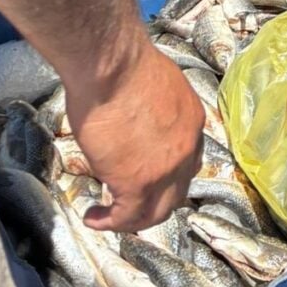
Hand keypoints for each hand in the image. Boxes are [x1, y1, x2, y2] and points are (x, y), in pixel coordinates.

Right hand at [65, 43, 204, 231]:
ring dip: (134, 218)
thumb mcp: (153, 85)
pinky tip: (95, 217)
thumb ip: (151, 106)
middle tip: (129, 204)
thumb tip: (135, 111)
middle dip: (155, 202)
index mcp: (192, 122)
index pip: (187, 160)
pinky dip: (111, 222)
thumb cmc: (122, 64)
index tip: (148, 176)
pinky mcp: (138, 183)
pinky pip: (128, 216)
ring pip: (157, 211)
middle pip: (177, 191)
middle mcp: (187, 149)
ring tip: (110, 217)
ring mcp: (166, 170)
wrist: (111, 66)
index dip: (169, 174)